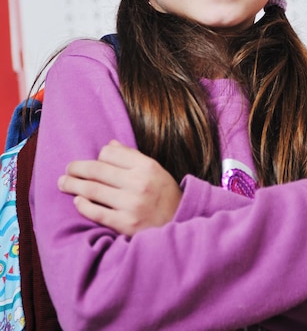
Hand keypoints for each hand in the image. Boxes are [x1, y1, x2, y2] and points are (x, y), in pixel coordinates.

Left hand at [58, 140, 181, 235]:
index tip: (94, 162)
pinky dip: (83, 206)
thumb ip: (132, 156)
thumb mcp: (154, 170)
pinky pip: (97, 212)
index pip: (110, 153)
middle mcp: (139, 183)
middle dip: (77, 168)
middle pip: (97, 170)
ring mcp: (132, 205)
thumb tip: (109, 145)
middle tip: (67, 169)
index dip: (99, 157)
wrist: (179, 225)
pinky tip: (77, 201)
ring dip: (73, 185)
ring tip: (63, 183)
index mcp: (146, 166)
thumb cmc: (164, 194)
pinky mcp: (125, 225)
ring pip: (93, 190)